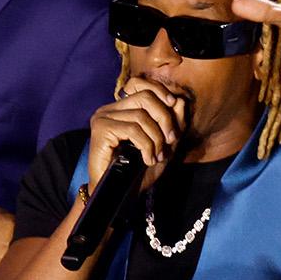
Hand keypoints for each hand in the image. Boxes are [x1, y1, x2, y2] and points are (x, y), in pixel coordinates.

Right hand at [86, 77, 186, 194]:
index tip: (174, 105)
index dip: (160, 90)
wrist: (117, 195)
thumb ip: (172, 124)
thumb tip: (180, 100)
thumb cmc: (137, 172)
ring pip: (141, 115)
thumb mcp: (163, 146)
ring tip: (156, 156)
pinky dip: (146, 146)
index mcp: (120, 109)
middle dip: (164, 118)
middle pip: (145, 97)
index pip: (140, 84)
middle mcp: (108, 109)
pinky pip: (133, 130)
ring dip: (156, 138)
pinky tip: (147, 160)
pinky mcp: (100, 129)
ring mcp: (102, 118)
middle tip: (170, 140)